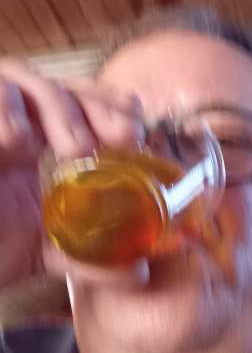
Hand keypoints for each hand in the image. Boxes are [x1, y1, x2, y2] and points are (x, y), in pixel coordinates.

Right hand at [0, 58, 143, 286]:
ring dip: (60, 109)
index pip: (82, 103)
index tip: (135, 132)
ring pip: (28, 80)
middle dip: (97, 106)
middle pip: (63, 86)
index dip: (110, 106)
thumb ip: (87, 257)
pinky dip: (6, 109)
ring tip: (76, 150)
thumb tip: (138, 272)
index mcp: (40, 142)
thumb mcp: (45, 251)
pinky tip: (17, 142)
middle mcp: (16, 122)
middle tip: (123, 137)